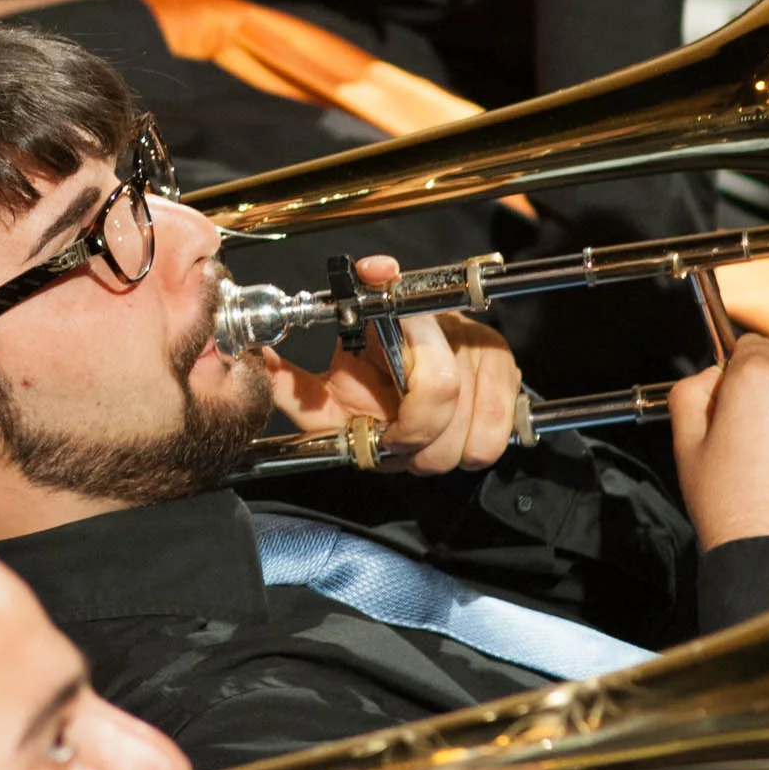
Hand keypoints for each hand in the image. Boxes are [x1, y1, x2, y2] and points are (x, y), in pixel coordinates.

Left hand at [264, 256, 522, 473]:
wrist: (415, 394)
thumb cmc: (368, 391)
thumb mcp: (325, 390)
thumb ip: (289, 380)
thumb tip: (258, 357)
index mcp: (401, 318)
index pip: (413, 332)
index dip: (405, 389)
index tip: (385, 427)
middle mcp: (452, 328)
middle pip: (440, 396)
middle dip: (411, 434)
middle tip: (394, 438)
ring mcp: (487, 352)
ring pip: (466, 431)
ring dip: (436, 450)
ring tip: (416, 440)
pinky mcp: (510, 380)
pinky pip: (491, 440)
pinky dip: (466, 451)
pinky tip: (446, 439)